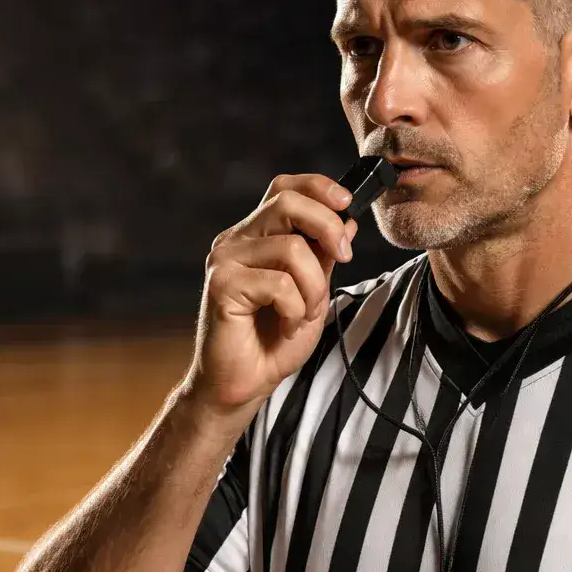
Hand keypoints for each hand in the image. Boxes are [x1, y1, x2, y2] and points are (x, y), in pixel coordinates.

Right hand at [182, 173, 359, 417]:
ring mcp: (225, 260)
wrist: (243, 384)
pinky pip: (279, 283)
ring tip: (305, 314)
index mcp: (256, 235)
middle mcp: (236, 240)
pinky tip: (286, 326)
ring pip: (292, 248)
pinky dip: (295, 310)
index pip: (284, 187)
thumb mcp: (313, 293)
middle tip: (345, 258)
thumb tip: (349, 221)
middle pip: (288, 202)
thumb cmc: (272, 341)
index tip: (347, 205)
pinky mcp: (221, 285)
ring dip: (314, 287)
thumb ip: (325, 257)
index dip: (318, 187)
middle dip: (328, 227)